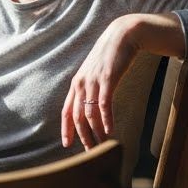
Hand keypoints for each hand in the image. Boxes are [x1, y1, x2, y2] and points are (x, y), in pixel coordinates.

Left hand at [62, 13, 183, 149]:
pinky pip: (104, 104)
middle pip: (78, 116)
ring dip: (96, 132)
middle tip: (90, 152)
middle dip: (83, 136)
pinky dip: (106, 119)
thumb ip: (92, 88)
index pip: (66, 110)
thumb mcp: (96, 73)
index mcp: (76, 83)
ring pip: (90, 113)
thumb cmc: (110, 57)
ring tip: (102, 145)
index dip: (66, 129)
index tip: (67, 145)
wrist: (122, 36)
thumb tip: (93, 106)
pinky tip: (110, 131)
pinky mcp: (107, 79)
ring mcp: (93, 81)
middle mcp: (81, 83)